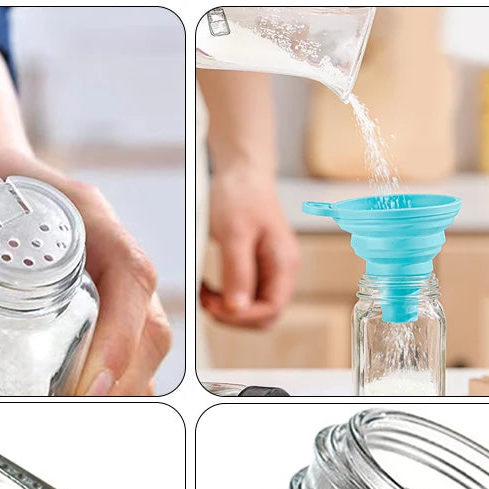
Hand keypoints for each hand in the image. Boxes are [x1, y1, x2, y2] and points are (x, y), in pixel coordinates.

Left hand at [0, 147, 170, 395]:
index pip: (128, 275)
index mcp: (83, 215)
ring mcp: (112, 274)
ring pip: (148, 335)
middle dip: (125, 376)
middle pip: (149, 320)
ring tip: (80, 408)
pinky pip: (132, 339)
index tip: (91, 382)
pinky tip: (82, 393)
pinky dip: (117, 374)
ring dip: (125, 381)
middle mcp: (109, 247)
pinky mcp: (104, 296)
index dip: (121, 334)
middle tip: (79, 409)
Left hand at [201, 166, 299, 327]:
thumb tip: (236, 308)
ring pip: (253, 310)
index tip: (215, 306)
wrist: (242, 173)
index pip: (272, 308)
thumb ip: (237, 271)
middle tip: (206, 301)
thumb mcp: (234, 233)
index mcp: (284, 262)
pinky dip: (225, 299)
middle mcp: (282, 271)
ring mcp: (271, 272)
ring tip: (204, 294)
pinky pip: (244, 297)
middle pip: (264, 316)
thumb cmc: (240, 195)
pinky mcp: (257, 270)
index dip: (243, 316)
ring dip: (228, 310)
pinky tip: (209, 289)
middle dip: (234, 316)